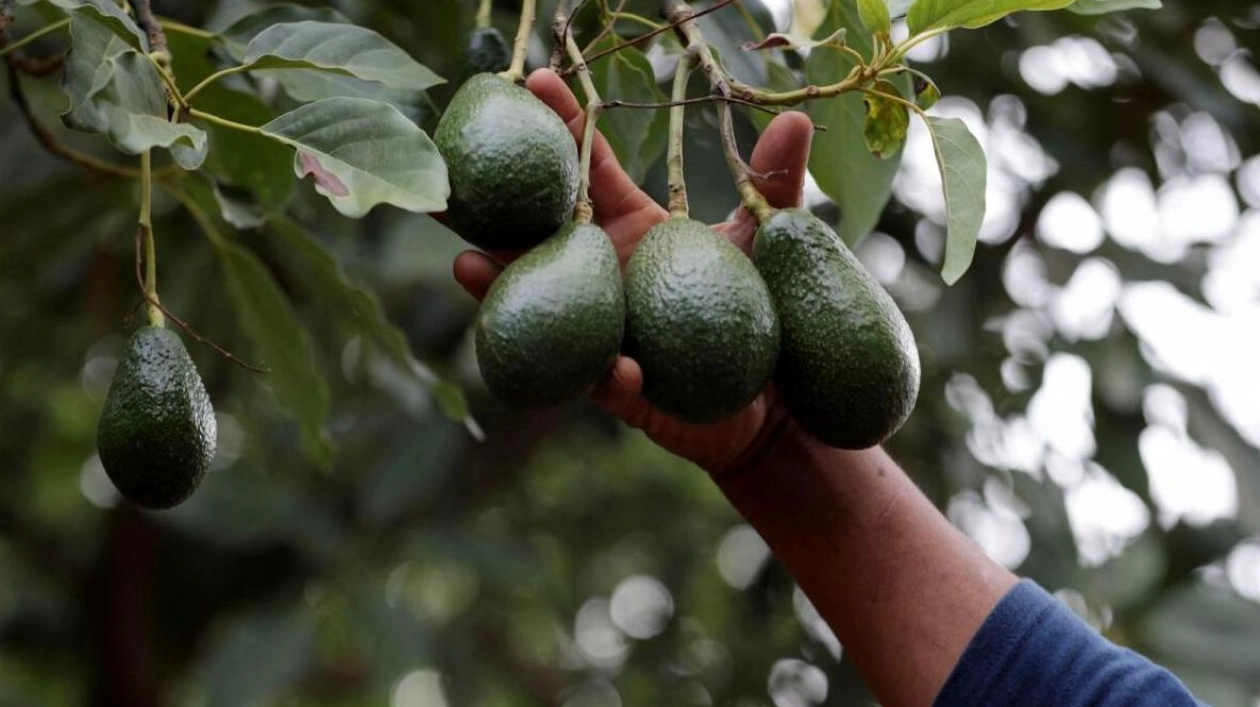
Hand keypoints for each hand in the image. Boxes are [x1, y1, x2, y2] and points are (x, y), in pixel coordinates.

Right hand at [452, 68, 813, 474]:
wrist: (772, 404)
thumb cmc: (765, 312)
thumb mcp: (764, 242)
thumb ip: (771, 183)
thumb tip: (797, 119)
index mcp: (632, 228)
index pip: (587, 169)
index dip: (563, 126)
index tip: (533, 83)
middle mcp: (605, 273)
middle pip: (535, 232)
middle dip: (488, 202)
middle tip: (444, 172)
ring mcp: (603, 328)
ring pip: (539, 304)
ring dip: (501, 285)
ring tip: (468, 264)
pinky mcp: (621, 387)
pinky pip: (603, 379)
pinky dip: (609, 373)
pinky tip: (620, 368)